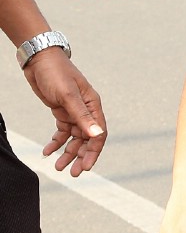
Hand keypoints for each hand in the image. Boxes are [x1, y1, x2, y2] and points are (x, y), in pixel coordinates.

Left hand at [23, 49, 107, 174]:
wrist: (39, 59)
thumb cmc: (56, 73)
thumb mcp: (68, 96)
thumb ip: (82, 117)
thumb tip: (98, 136)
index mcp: (93, 106)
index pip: (98, 134)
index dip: (93, 152)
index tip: (85, 167)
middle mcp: (86, 111)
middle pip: (87, 140)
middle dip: (80, 157)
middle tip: (72, 173)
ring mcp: (73, 112)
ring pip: (73, 139)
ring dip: (67, 153)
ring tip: (58, 167)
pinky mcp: (61, 111)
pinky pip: (61, 132)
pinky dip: (55, 143)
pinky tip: (47, 152)